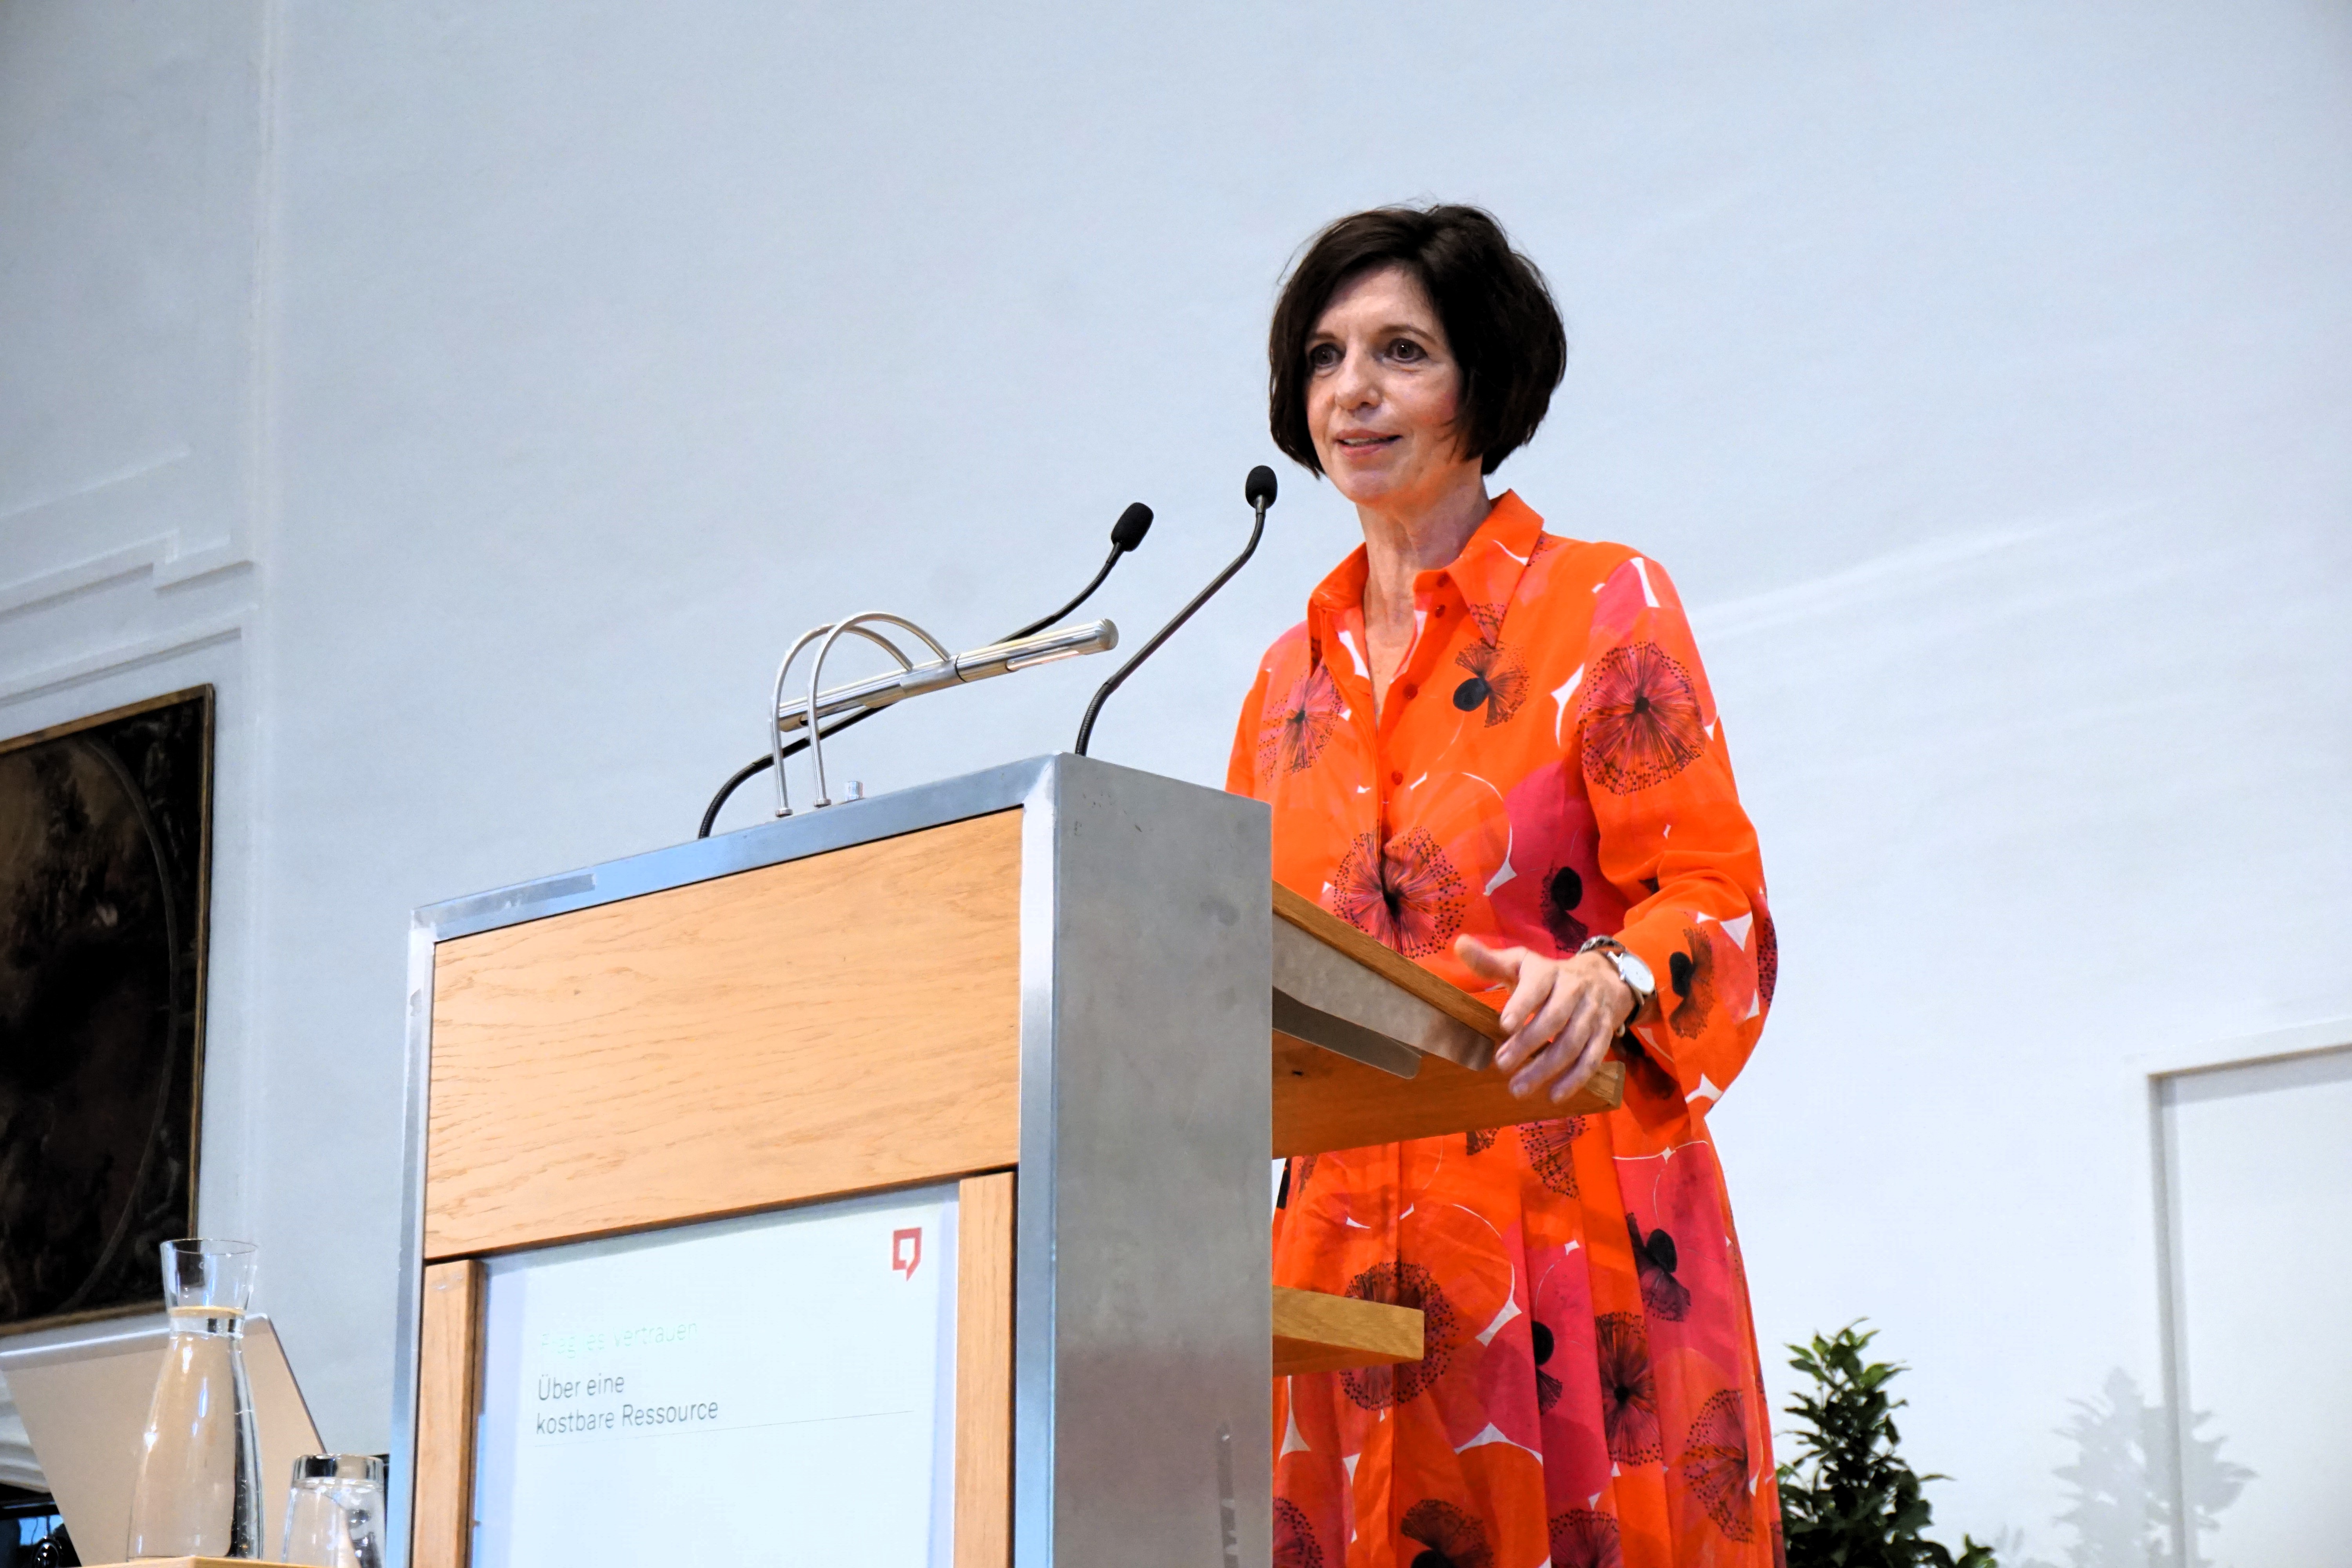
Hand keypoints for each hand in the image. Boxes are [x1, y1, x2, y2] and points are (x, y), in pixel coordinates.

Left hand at [1455, 936, 1633, 1103]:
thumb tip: (1460, 944)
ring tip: (1518, 1088)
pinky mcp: (1604, 1034)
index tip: (1504, 1025)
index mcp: (1549, 972)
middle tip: (1501, 1064)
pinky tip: (1553, 1095)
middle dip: (1528, 1044)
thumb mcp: (1522, 964)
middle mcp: (1574, 991)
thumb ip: (1490, 962)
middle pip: (1554, 1019)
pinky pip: (1592, 1059)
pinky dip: (1574, 1079)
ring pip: (1572, 1043)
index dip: (1522, 1005)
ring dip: (1546, 1069)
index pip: (1537, 986)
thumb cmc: (1549, 976)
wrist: (1604, 978)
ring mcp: (1592, 1014)